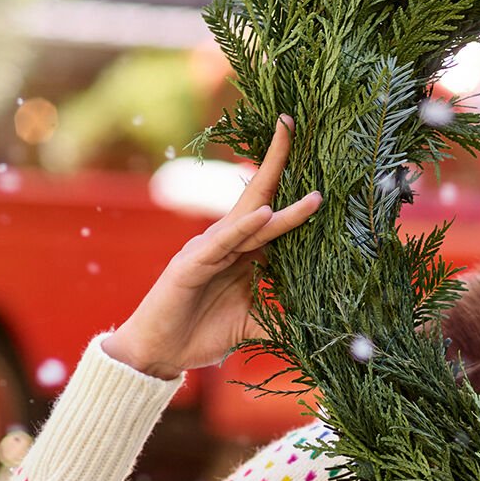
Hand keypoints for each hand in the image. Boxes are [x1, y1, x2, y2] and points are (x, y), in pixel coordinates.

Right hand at [104, 116, 321, 376]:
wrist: (160, 355)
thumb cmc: (201, 335)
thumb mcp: (253, 326)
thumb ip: (281, 320)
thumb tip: (318, 327)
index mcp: (243, 254)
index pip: (272, 214)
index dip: (292, 190)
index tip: (319, 162)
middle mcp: (226, 244)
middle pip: (257, 197)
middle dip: (276, 163)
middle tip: (294, 125)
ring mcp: (206, 251)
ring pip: (247, 220)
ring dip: (277, 200)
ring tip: (311, 192)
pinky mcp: (189, 266)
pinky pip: (222, 244)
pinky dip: (244, 229)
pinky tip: (266, 216)